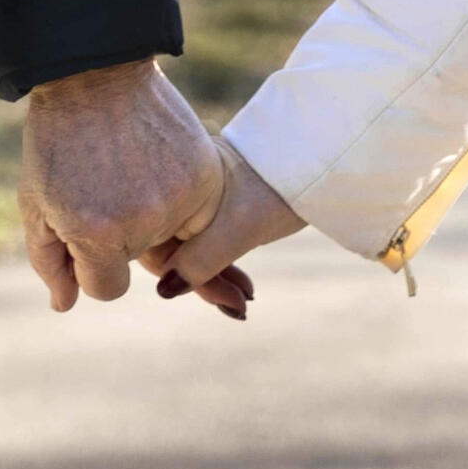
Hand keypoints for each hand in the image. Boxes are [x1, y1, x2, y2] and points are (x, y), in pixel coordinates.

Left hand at [18, 59, 223, 312]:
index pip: (105, 289)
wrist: (94, 71)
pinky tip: (155, 162)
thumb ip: (50, 262)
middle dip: (120, 234)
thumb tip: (65, 305)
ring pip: (171, 238)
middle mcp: (144, 222)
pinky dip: (180, 196)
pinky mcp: (206, 174)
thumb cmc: (57, 139)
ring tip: (130, 168)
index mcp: (95, 235)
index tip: (83, 221)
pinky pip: (199, 213)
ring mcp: (180, 197)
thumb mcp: (37, 202)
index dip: (90, 259)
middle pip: (139, 260)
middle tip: (105, 182)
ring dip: (153, 215)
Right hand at [150, 138, 305, 309]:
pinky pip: (203, 240)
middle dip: (201, 281)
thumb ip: (199, 261)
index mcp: (169, 180)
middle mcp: (175, 184)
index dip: (178, 275)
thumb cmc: (274, 190)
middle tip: (238, 307)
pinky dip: (221, 265)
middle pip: (169, 245)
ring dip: (214, 278)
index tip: (218, 299)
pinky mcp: (212, 201)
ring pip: (188, 246)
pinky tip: (243, 289)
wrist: (314, 160)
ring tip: (244, 303)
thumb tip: (163, 292)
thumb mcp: (236, 231)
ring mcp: (193, 191)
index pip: (152, 238)